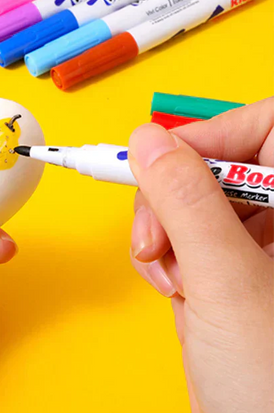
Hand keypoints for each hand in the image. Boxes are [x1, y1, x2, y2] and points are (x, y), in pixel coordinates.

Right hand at [128, 97, 273, 412]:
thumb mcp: (227, 282)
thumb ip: (186, 202)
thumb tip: (150, 142)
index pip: (265, 127)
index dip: (213, 135)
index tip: (166, 160)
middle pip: (212, 163)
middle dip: (171, 196)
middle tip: (155, 232)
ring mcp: (250, 245)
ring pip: (185, 199)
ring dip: (159, 230)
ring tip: (166, 271)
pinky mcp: (218, 269)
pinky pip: (175, 234)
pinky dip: (159, 254)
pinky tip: (170, 285)